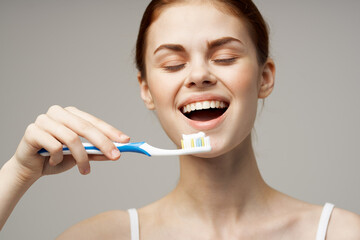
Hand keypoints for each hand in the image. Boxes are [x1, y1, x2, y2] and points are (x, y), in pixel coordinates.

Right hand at [12, 105, 129, 181]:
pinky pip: (54, 146)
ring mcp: (44, 120)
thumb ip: (96, 151)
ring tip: (85, 171)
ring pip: (71, 138)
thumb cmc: (56, 158)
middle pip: (85, 127)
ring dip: (81, 158)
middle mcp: (58, 113)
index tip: (126, 141)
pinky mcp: (32, 131)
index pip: (94, 121)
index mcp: (71, 114)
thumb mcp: (80, 155)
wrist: (30, 168)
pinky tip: (53, 162)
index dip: (111, 131)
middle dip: (103, 143)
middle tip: (115, 156)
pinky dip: (58, 158)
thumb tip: (116, 152)